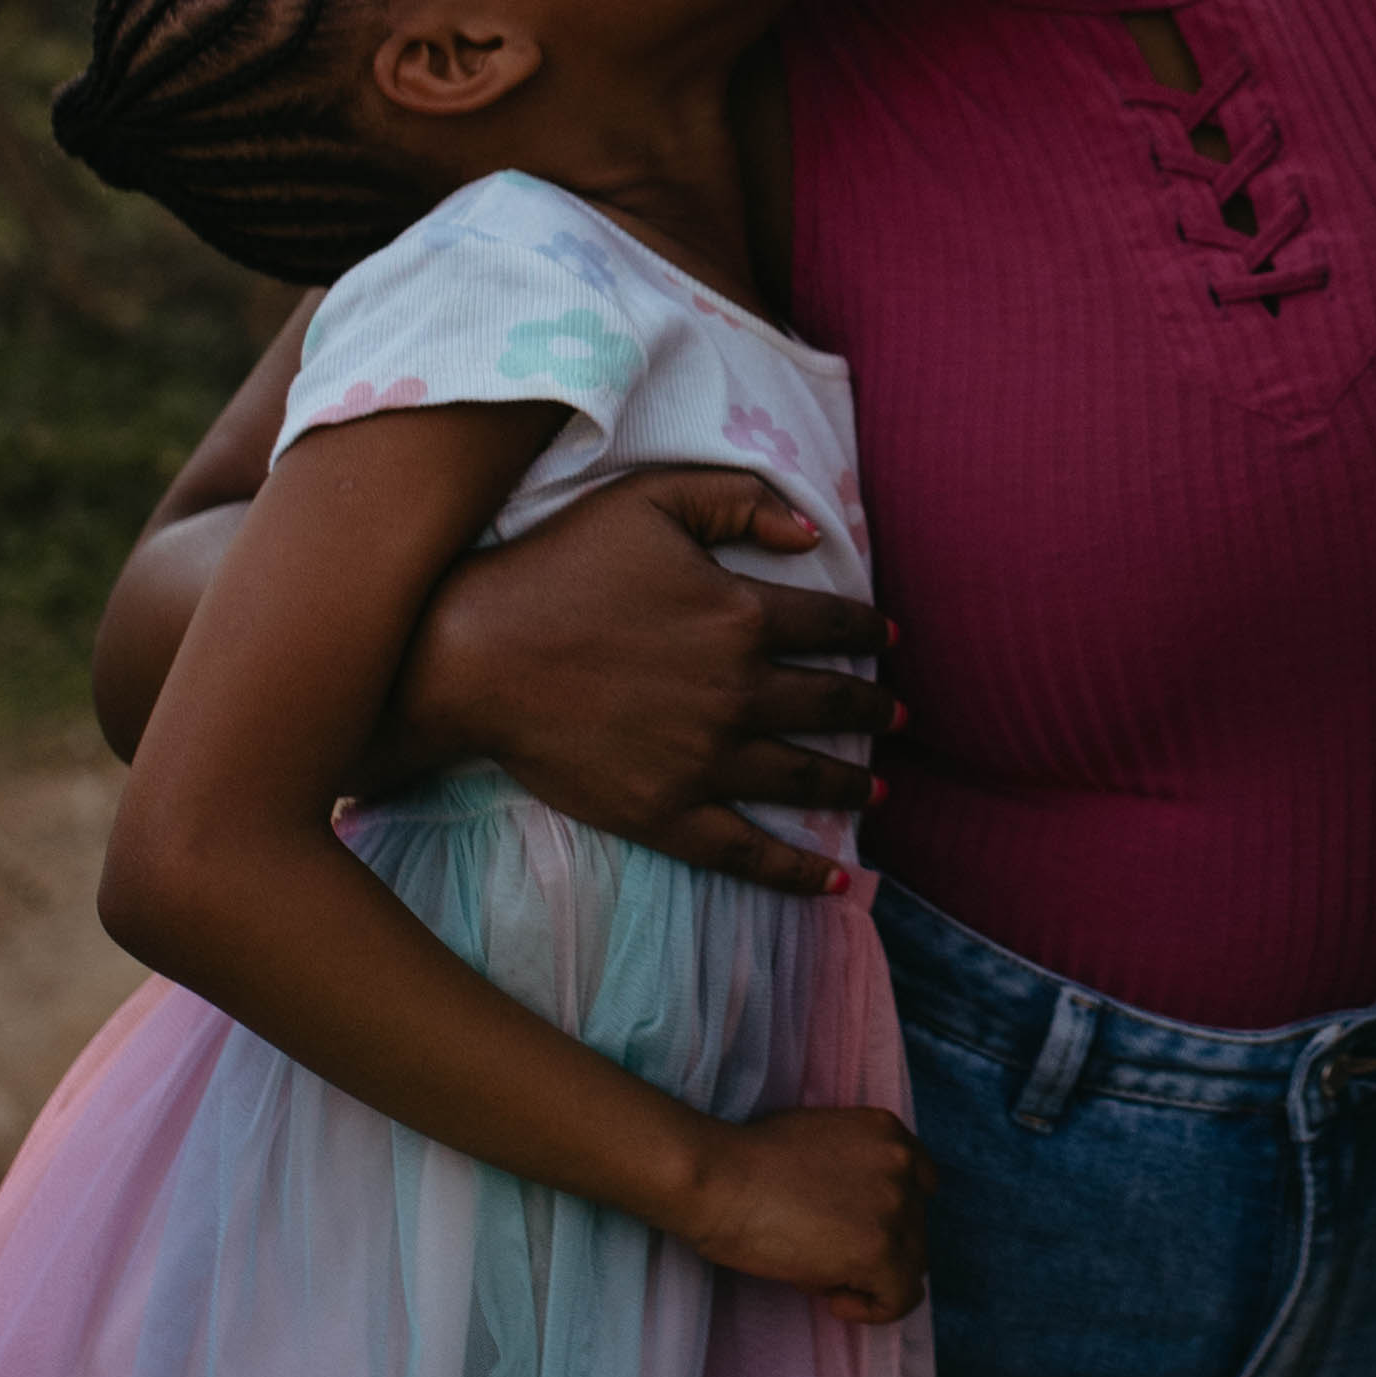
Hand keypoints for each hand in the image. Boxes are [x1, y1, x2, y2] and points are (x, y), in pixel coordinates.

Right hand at [385, 471, 903, 887]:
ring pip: (804, 777)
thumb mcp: (649, 500)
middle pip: (832, 705)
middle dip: (875, 710)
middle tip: (900, 717)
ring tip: (880, 786)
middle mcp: (739, 693)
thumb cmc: (559, 566)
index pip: (834, 627)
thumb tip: (813, 532)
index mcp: (742, 615)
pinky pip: (749, 851)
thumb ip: (737, 499)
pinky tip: (835, 877)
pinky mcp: (667, 813)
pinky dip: (797, 868)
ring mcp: (706, 760)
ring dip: (851, 782)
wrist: (476, 655)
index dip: (871, 632)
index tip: (891, 640)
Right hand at [679, 1103, 932, 1320]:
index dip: (890, 1216)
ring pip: (909, 1265)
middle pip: (913, 1229)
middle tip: (823, 1256)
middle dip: (875, 1248)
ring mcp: (895, 1208)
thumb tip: (854, 1213)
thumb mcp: (818, 1139)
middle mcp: (901, 1165)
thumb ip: (852, 1166)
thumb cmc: (745, 1161)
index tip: (852, 1230)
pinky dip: (871, 1309)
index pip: (921, 1184)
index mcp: (887, 1132)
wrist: (718, 1179)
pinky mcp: (879, 1252)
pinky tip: (833, 1301)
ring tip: (819, 1275)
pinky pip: (900, 1299)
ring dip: (870, 1277)